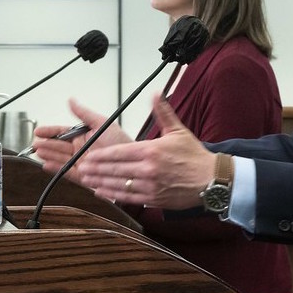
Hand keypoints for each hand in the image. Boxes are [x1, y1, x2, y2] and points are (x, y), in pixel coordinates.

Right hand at [32, 98, 132, 181]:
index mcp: (85, 136)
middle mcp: (81, 149)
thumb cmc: (121, 142)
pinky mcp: (83, 176)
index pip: (63, 132)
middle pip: (59, 146)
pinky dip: (56, 169)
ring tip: (39, 152)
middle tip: (35, 143)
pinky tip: (46, 165)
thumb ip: (84, 114)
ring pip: (60, 158)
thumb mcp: (102, 123)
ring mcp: (81, 162)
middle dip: (47, 144)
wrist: (132, 162)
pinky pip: (67, 172)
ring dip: (49, 155)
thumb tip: (71, 101)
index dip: (51, 131)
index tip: (39, 131)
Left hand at [80, 97, 216, 209]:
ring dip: (100, 182)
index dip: (100, 156)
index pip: (119, 153)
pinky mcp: (153, 198)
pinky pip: (128, 197)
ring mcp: (150, 186)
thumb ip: (163, 112)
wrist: (211, 180)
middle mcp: (148, 169)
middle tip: (81, 168)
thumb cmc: (194, 155)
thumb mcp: (178, 130)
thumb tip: (156, 93)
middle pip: (115, 169)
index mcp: (152, 150)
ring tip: (86, 179)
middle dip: (95, 169)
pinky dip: (112, 194)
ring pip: (119, 184)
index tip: (87, 156)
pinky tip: (102, 192)